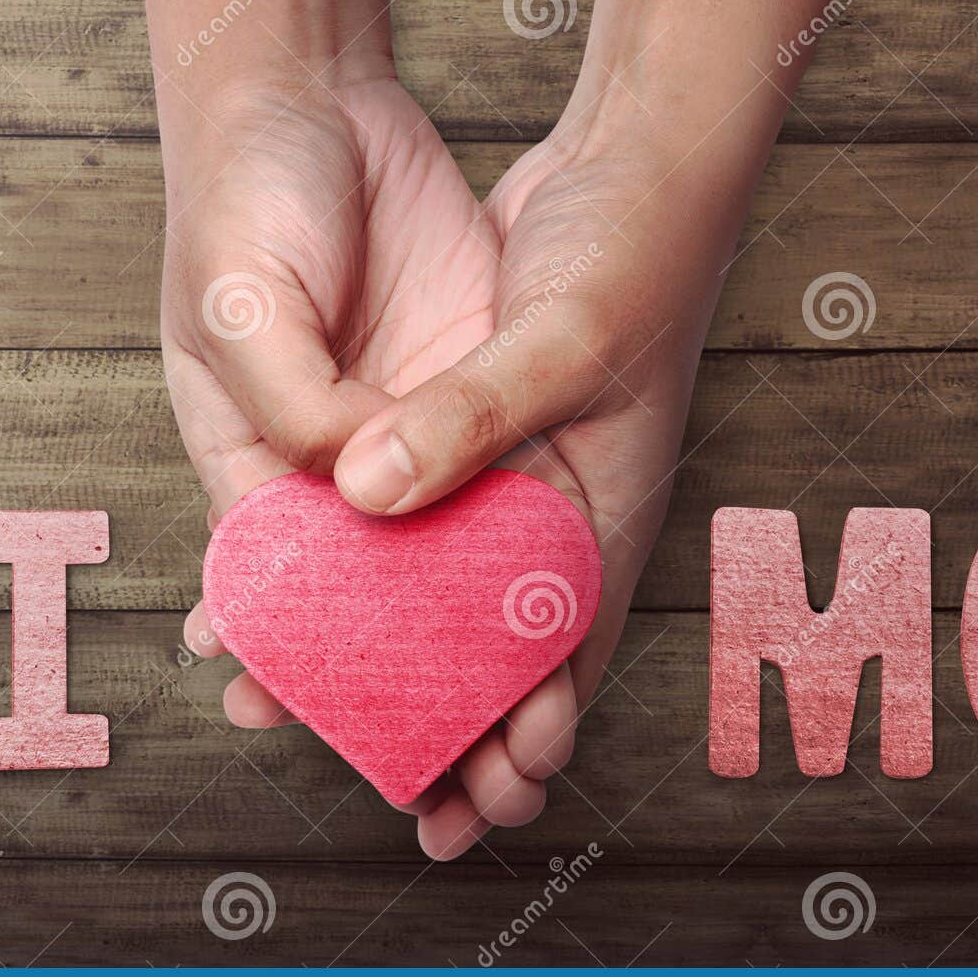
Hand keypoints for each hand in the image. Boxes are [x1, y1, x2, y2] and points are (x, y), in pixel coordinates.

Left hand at [173, 78, 721, 857]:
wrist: (643, 166)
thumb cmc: (636, 256)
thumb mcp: (561, 341)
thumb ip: (469, 421)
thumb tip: (359, 496)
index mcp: (606, 515)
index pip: (566, 661)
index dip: (522, 742)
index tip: (473, 810)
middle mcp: (566, 510)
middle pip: (512, 652)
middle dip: (467, 731)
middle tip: (408, 802)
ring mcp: (526, 473)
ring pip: (462, 594)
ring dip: (415, 658)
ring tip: (343, 717)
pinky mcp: (484, 431)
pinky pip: (433, 521)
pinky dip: (390, 565)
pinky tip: (334, 590)